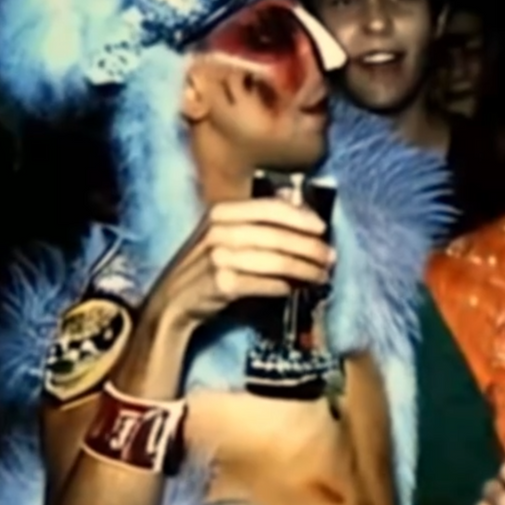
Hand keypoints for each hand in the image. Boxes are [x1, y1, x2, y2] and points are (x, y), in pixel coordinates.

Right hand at [142, 198, 333, 327]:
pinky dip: (284, 287)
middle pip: (279, 236)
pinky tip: (295, 290)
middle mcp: (219, 230)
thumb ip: (255, 219)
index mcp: (222, 211)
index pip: (271, 208)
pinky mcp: (222, 284)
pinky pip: (265, 284)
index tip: (323, 229)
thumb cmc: (207, 264)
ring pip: (277, 261)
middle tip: (331, 259)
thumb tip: (297, 204)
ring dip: (305, 270)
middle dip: (311, 248)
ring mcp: (219, 257)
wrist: (172, 300)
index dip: (301, 217)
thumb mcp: (223, 232)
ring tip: (321, 277)